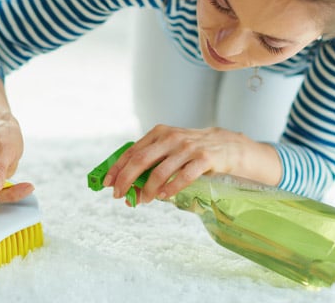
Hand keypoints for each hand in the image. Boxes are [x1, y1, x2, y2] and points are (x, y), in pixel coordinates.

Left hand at [102, 124, 255, 204]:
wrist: (226, 145)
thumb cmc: (191, 151)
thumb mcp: (170, 149)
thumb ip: (151, 163)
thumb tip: (129, 188)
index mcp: (159, 133)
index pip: (132, 151)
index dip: (117, 168)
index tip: (107, 183)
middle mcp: (171, 138)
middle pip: (141, 160)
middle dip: (126, 180)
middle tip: (119, 195)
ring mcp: (188, 147)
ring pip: (160, 171)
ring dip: (148, 189)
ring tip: (144, 200)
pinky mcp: (204, 158)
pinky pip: (183, 176)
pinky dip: (170, 189)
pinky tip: (163, 196)